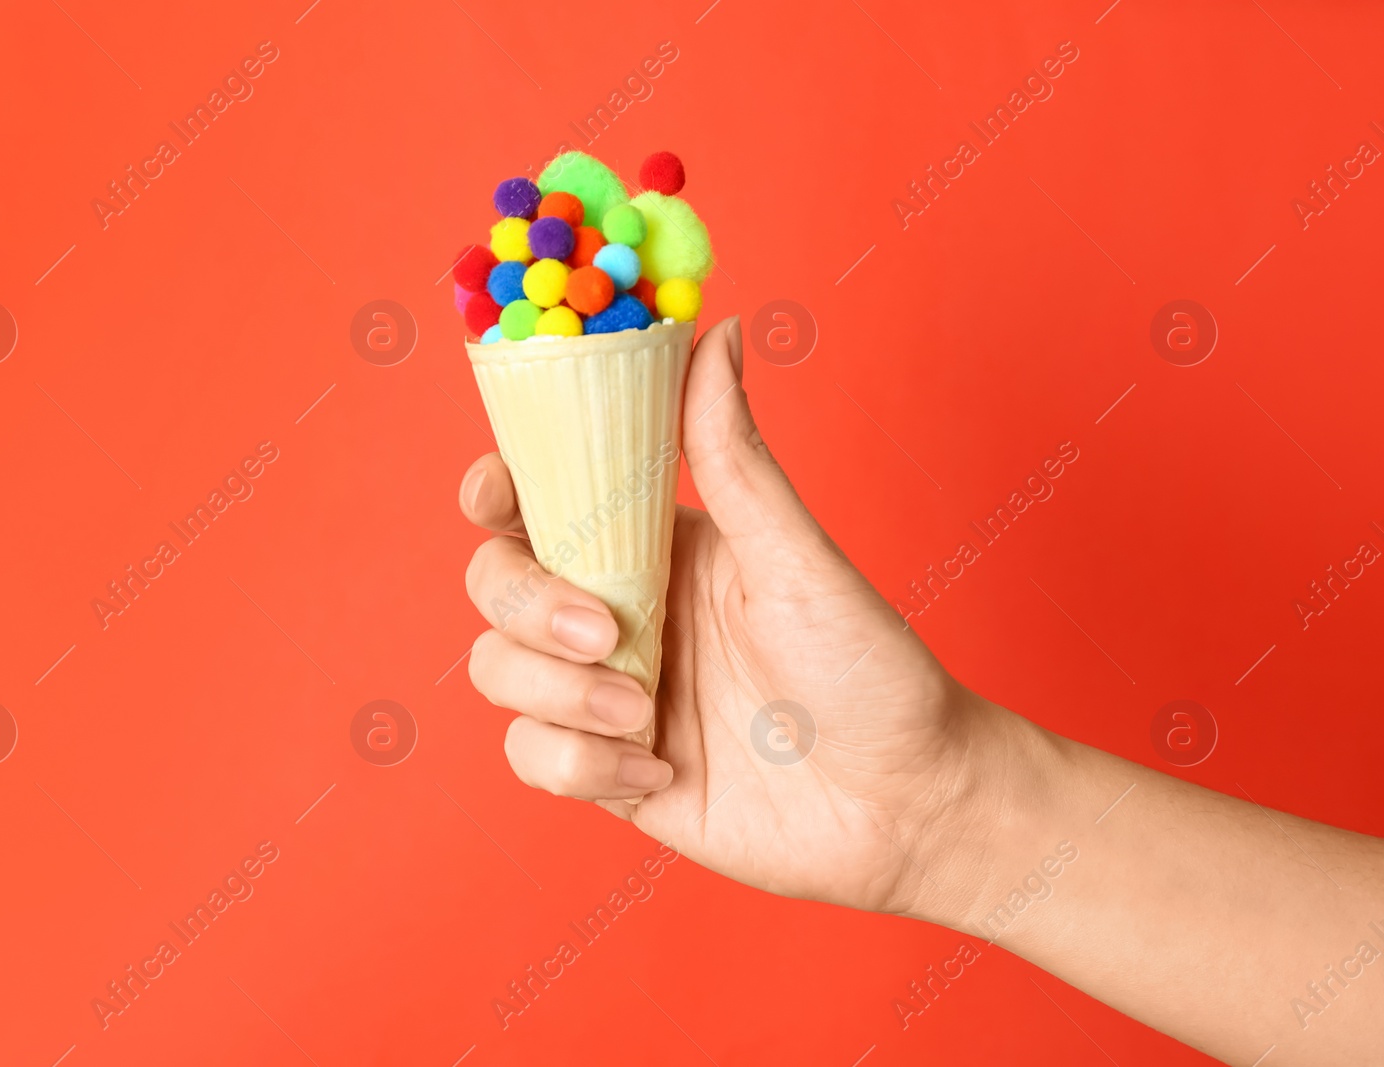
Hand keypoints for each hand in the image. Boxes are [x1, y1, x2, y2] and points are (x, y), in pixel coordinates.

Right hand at [459, 315, 983, 913]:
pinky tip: (659, 769)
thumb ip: (733, 456)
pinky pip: (532, 756)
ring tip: (648, 716)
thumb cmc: (868, 670)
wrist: (904, 806)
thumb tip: (716, 330)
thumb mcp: (795, 558)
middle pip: (495, 583)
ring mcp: (604, 692)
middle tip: (608, 635)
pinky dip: (579, 764)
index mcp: (652, 544)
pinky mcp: (605, 769)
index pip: (538, 499)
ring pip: (497, 670)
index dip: (495, 489)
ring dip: (558, 694)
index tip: (494, 494)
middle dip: (528, 606)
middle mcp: (615, 611)